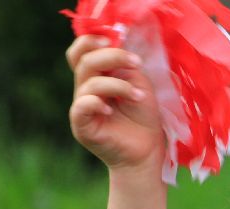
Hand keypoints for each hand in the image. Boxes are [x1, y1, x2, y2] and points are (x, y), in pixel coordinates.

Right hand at [67, 35, 163, 170]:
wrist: (148, 150)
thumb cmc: (144, 117)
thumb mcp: (138, 83)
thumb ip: (124, 63)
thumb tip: (115, 39)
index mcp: (97, 75)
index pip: (82, 50)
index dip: (92, 39)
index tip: (116, 37)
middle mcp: (85, 88)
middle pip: (84, 60)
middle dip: (111, 56)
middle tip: (135, 63)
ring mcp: (82, 107)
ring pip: (88, 82)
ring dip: (118, 85)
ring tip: (139, 97)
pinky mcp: (81, 125)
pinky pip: (81, 106)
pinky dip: (96, 103)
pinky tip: (111, 110)